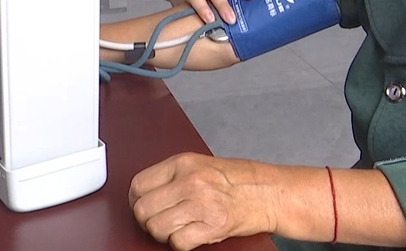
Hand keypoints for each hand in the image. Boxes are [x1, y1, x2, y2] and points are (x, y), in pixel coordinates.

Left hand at [129, 153, 274, 250]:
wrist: (269, 192)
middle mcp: (190, 182)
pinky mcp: (212, 226)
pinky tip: (189, 234)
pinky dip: (180, 243)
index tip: (141, 205)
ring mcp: (201, 204)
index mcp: (184, 163)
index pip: (139, 184)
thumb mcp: (201, 164)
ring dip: (162, 233)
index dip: (136, 200)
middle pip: (143, 209)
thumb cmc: (238, 179)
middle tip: (158, 220)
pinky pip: (178, 242)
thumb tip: (145, 192)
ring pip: (156, 228)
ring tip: (175, 228)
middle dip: (147, 220)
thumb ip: (173, 175)